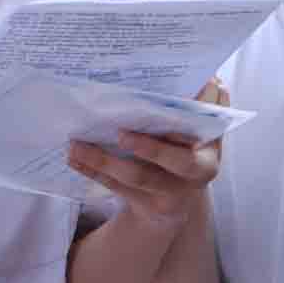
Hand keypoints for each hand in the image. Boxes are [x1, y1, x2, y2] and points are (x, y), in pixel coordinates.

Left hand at [63, 81, 228, 224]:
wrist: (176, 201)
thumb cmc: (184, 151)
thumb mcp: (196, 133)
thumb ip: (198, 107)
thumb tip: (206, 78)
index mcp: (210, 152)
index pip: (202, 136)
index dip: (191, 120)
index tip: (164, 107)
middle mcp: (195, 176)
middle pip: (174, 162)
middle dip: (149, 148)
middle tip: (120, 132)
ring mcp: (169, 194)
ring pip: (136, 177)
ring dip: (104, 159)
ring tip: (77, 144)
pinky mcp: (144, 205)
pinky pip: (115, 187)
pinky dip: (93, 171)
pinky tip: (74, 158)